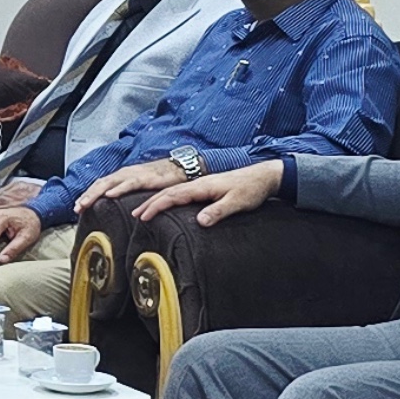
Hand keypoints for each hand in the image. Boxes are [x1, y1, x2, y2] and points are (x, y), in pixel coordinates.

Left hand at [74, 157, 194, 210]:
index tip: (77, 208)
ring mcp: (133, 175)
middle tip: (76, 209)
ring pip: (109, 183)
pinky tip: (109, 195)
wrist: (178, 168)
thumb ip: (128, 196)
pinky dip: (118, 189)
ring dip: (95, 194)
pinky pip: (129, 183)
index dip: (87, 195)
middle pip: (99, 184)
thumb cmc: (159, 179)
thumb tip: (118, 209)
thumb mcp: (139, 188)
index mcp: (121, 177)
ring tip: (85, 203)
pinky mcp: (145, 178)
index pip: (99, 186)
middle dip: (86, 196)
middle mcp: (123, 174)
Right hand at [135, 158, 283, 225]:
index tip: (143, 216)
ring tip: (144, 211)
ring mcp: (201, 185)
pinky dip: (167, 198)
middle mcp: (198, 184)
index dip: (157, 206)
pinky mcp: (206, 188)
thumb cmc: (251, 189)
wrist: (263, 176)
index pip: (173, 196)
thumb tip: (199, 222)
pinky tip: (166, 204)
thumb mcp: (237, 203)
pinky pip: (181, 193)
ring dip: (157, 201)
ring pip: (173, 192)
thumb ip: (218, 211)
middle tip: (136, 216)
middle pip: (168, 193)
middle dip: (150, 203)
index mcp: (202, 186)